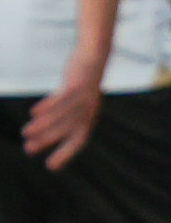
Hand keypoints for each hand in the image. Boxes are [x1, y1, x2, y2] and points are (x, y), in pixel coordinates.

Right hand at [22, 50, 103, 170]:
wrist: (94, 56)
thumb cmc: (82, 83)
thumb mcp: (76, 101)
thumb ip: (63, 115)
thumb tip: (44, 129)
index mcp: (89, 117)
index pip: (78, 140)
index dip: (65, 153)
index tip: (50, 166)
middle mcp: (88, 110)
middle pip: (67, 130)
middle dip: (48, 141)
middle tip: (27, 149)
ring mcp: (84, 97)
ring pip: (63, 115)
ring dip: (44, 125)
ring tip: (25, 132)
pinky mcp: (78, 84)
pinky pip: (62, 97)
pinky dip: (48, 106)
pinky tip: (33, 112)